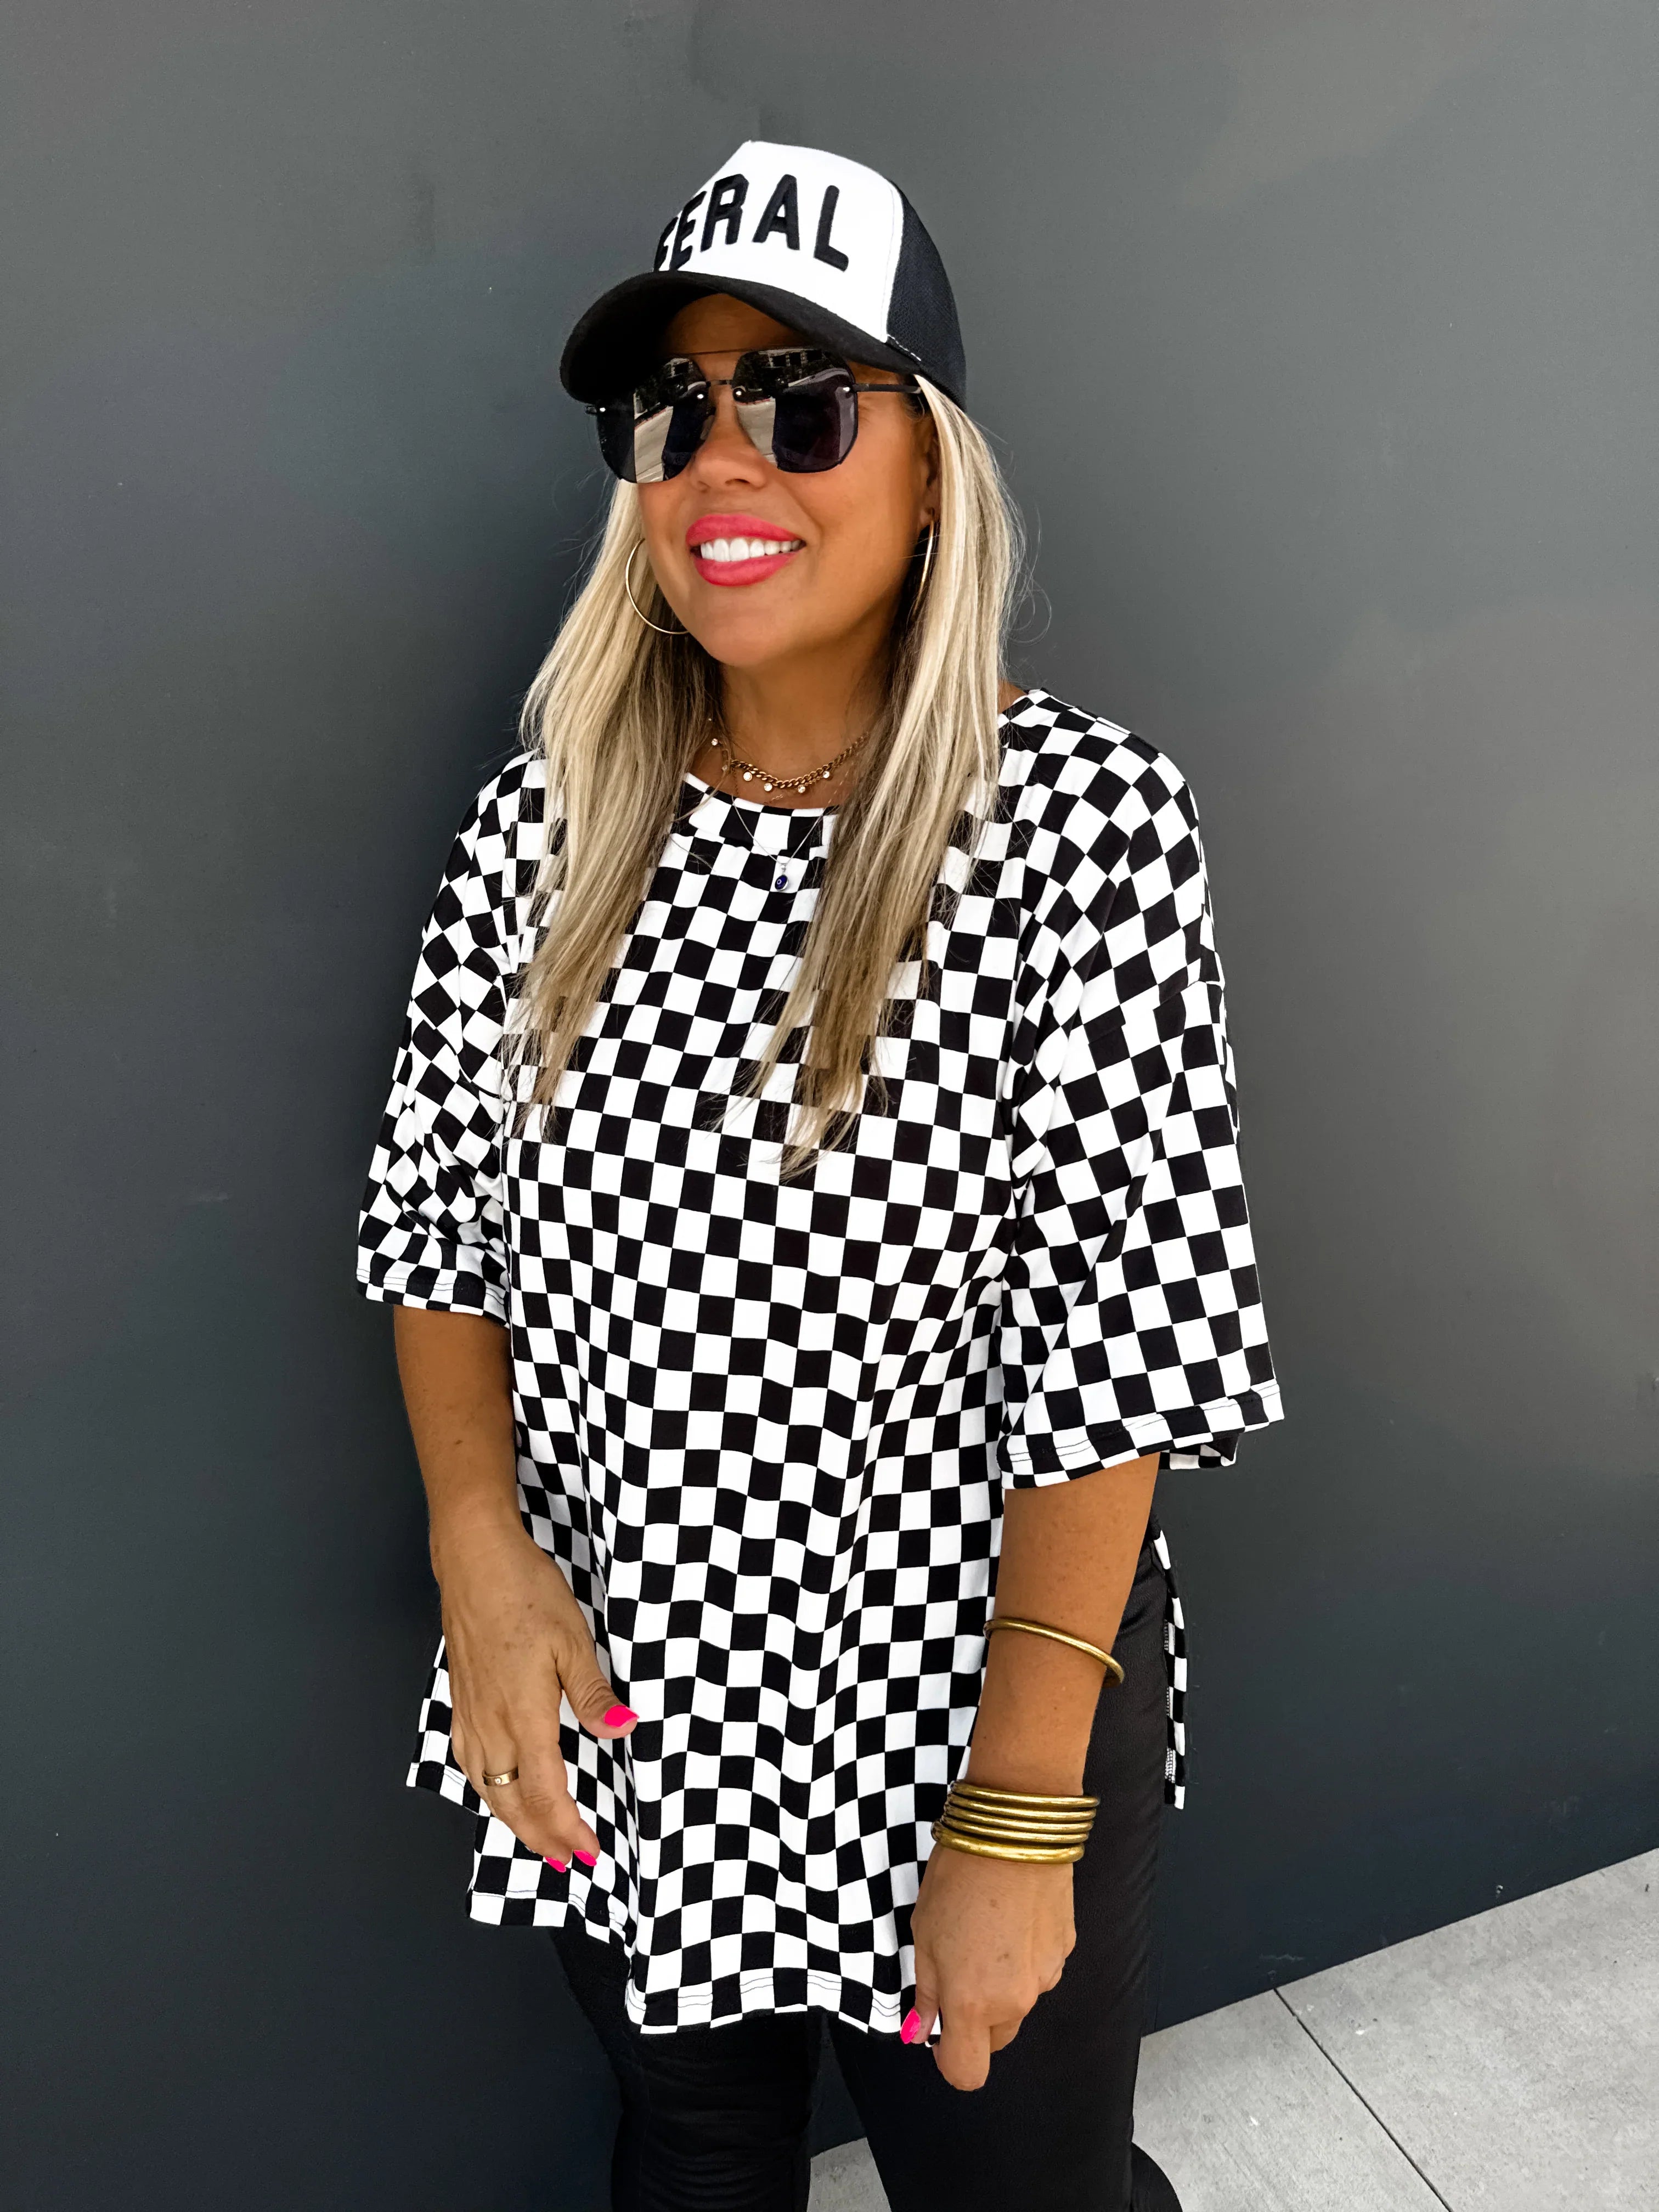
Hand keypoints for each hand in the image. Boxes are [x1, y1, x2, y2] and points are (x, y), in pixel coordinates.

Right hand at [436, 1521, 635, 1869]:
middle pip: (511, 1803)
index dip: (566, 1829)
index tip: (588, 1852)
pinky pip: (469, 1764)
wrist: (475, 1560)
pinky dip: (487, 1791)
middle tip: (568, 1861)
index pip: (544, 1793)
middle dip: (541, 1839)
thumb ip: (594, 1693)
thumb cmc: (525, 1592)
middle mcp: (490, 1724)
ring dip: (512, 1822)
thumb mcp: (573, 1639)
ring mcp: (470, 1714)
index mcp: (522, 1715)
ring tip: (538, 1840)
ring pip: (486, 1789)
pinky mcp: (460, 1700)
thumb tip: (624, 1731)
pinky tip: (497, 1790)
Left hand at [907, 1843, 1075, 2089]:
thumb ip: (927, 1993)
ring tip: (986, 1933)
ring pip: (1019, 2002)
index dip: (949, 2060)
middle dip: (975, 2020)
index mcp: (972, 2003)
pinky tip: (1012, 1919)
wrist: (1012, 1829)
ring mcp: (1046, 1976)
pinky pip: (1040, 1971)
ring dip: (1002, 1986)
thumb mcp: (924, 1934)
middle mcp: (1014, 2001)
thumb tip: (919, 2032)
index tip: (939, 2035)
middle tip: (958, 1969)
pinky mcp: (1065, 1949)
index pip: (967, 2072)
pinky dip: (1024, 1958)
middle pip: (994, 2039)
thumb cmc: (958, 1877)